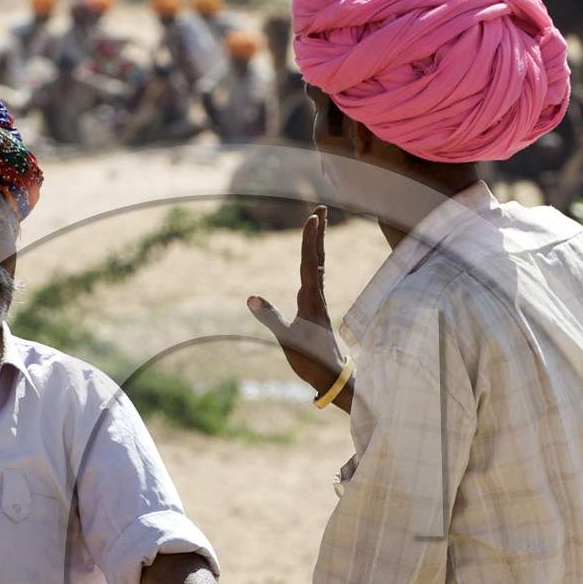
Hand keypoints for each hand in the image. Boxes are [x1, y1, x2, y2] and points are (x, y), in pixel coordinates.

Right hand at [247, 206, 351, 406]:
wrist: (332, 375)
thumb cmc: (311, 359)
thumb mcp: (288, 340)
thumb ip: (270, 318)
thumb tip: (251, 298)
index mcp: (311, 299)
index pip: (309, 262)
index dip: (310, 239)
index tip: (314, 217)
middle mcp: (317, 295)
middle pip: (317, 257)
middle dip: (318, 232)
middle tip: (321, 208)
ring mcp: (318, 301)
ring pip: (317, 264)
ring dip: (317, 242)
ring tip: (318, 223)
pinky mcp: (316, 307)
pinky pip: (314, 276)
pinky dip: (313, 259)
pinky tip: (311, 259)